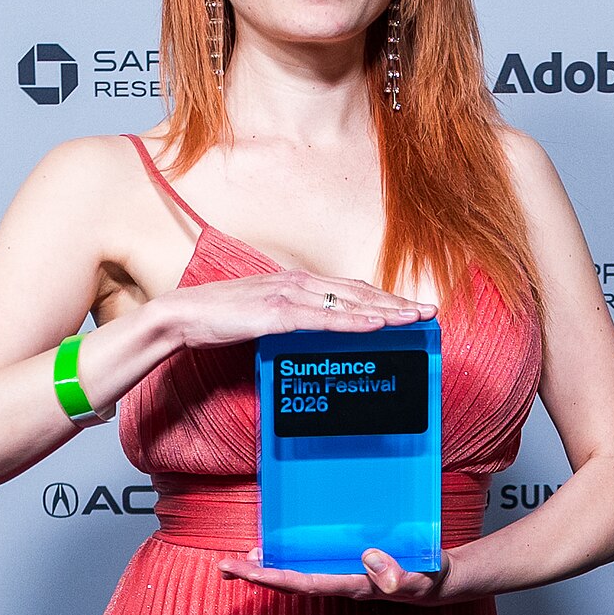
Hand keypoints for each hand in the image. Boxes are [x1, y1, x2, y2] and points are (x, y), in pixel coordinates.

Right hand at [165, 270, 427, 353]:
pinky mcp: (276, 314)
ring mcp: (288, 296)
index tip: (411, 308)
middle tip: (430, 312)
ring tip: (415, 318)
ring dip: (385, 311)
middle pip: (358, 293)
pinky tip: (377, 325)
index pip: (351, 289)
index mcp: (297, 283)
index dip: (384, 298)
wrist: (183, 316)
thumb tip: (316, 331)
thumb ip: (292, 319)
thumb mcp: (265, 317)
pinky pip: (324, 319)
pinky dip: (354, 321)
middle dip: (396, 303)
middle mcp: (298, 283)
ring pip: (348, 303)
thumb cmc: (220, 319)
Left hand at [218, 547, 455, 602]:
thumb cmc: (429, 579)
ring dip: (266, 570)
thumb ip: (399, 574)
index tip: (245, 571)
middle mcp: (340, 583)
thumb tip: (369, 558)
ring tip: (238, 561)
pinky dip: (286, 559)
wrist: (438, 581)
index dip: (272, 579)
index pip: (304, 584)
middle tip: (223, 566)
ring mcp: (341, 576)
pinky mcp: (345, 567)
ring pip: (295, 575)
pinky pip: (309, 565)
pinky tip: (272, 552)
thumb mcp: (421, 577)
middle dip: (256, 576)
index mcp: (353, 587)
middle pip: (290, 583)